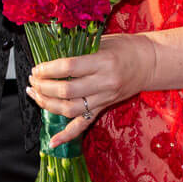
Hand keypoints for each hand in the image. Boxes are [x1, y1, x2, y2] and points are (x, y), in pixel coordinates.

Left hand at [25, 33, 155, 147]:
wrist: (149, 64)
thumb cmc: (125, 48)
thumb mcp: (103, 41)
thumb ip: (79, 48)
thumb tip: (50, 53)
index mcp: (102, 62)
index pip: (69, 67)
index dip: (49, 69)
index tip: (37, 68)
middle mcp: (104, 83)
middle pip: (67, 91)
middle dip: (44, 87)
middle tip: (32, 80)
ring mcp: (104, 99)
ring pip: (70, 109)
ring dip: (47, 104)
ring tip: (35, 95)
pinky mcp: (103, 109)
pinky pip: (83, 125)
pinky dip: (66, 136)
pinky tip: (52, 141)